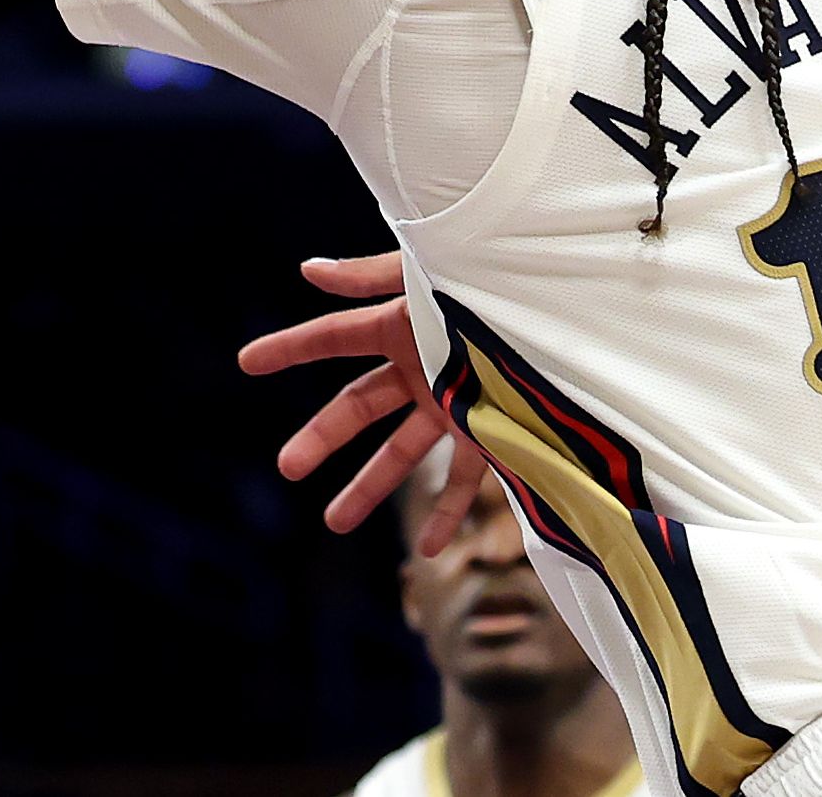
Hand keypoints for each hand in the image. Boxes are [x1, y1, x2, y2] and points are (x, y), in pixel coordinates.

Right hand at [237, 252, 483, 554]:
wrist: (576, 316)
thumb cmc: (503, 285)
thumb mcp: (433, 277)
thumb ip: (370, 278)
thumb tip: (307, 271)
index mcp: (404, 325)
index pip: (334, 337)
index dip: (290, 348)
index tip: (246, 362)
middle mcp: (424, 367)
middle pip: (358, 406)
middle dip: (321, 437)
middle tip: (287, 466)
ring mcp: (456, 402)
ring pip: (401, 453)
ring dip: (368, 486)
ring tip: (333, 522)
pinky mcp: (493, 430)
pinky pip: (464, 481)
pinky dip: (445, 515)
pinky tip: (428, 551)